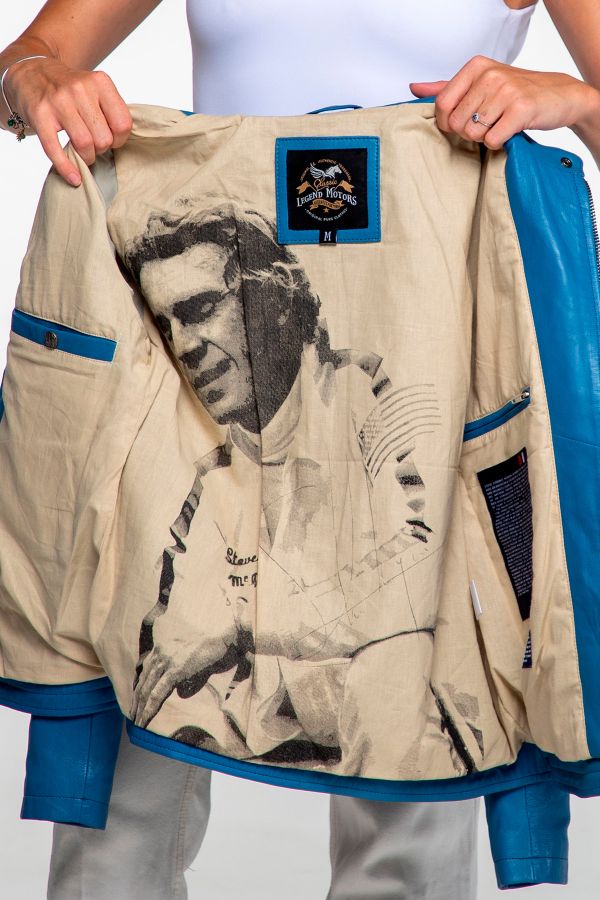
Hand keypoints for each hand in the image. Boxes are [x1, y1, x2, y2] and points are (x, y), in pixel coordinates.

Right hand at [2, 55, 131, 185]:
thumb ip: (110, 110)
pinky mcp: (40, 114)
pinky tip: (74, 178)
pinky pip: (55, 149)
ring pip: (85, 144)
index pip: (123, 124)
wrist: (31, 71)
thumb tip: (122, 143)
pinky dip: (66, 168)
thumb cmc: (70, 88)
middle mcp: (80, 88)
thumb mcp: (95, 88)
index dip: (119, 139)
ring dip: (87, 158)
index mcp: (99, 82)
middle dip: (101, 149)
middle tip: (94, 146)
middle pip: (104, 138)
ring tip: (84, 154)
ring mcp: (59, 101)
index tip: (111, 139)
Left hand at [130, 597, 245, 728]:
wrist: (227, 640)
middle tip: (131, 718)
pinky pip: (157, 695)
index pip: (146, 672)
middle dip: (136, 702)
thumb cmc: (216, 651)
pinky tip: (143, 721)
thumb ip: (186, 676)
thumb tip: (180, 693)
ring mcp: (167, 661)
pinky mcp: (174, 671)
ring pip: (146, 691)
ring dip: (139, 710)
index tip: (136, 703)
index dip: (139, 689)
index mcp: (164, 648)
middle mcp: (161, 653)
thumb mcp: (195, 664)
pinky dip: (148, 710)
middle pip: (143, 682)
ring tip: (136, 725)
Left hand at [409, 55, 599, 149]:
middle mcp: (490, 75)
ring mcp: (506, 91)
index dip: (446, 122)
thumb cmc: (516, 92)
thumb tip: (414, 88)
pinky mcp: (520, 110)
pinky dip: (498, 143)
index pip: (441, 103)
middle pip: (455, 123)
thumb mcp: (481, 82)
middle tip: (487, 124)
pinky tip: (509, 131)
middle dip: (467, 132)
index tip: (460, 122)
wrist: (560, 95)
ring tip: (499, 125)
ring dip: (484, 138)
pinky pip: (492, 140)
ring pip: (472, 133)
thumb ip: (447, 87)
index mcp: (476, 66)